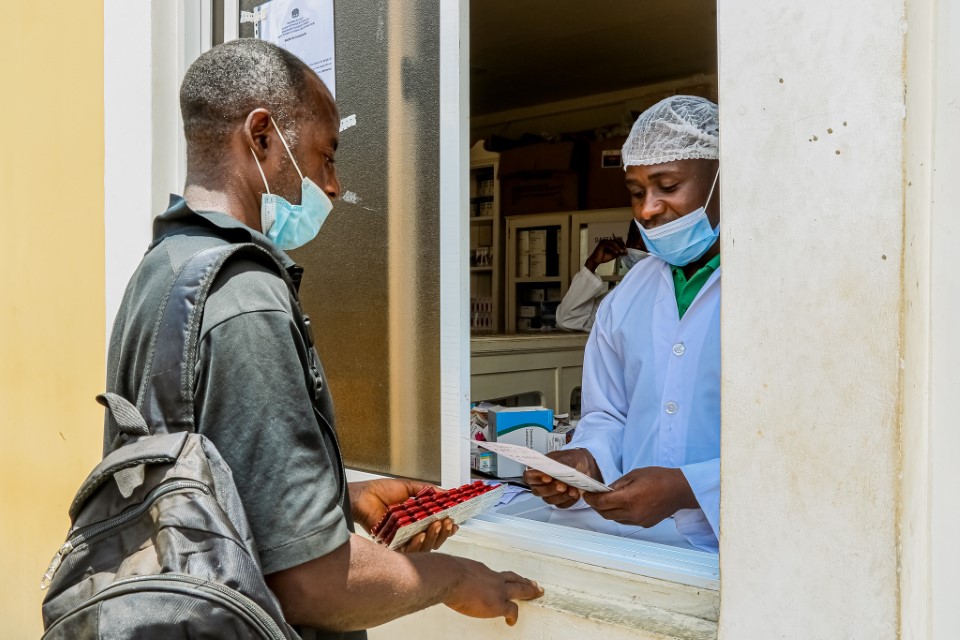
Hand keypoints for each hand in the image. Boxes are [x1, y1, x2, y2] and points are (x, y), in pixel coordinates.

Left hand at [348, 479, 457, 551]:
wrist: (362, 496)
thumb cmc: (380, 492)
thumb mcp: (408, 487)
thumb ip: (427, 492)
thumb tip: (446, 494)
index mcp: (416, 520)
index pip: (436, 528)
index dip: (447, 528)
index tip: (455, 522)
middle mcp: (411, 533)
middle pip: (433, 540)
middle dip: (444, 533)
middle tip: (448, 522)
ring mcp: (402, 541)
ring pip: (424, 548)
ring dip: (433, 538)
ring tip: (437, 525)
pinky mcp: (392, 547)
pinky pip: (408, 553)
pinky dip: (416, 545)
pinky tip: (420, 536)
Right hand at [444, 558, 543, 625]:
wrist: (450, 577)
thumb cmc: (446, 573)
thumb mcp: (452, 568)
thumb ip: (454, 573)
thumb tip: (444, 575)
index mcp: (482, 570)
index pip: (497, 575)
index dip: (505, 578)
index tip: (509, 579)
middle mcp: (493, 577)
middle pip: (514, 579)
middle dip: (525, 582)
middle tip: (535, 584)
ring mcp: (497, 590)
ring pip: (520, 589)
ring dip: (530, 591)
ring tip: (537, 593)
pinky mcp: (497, 603)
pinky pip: (511, 609)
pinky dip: (513, 615)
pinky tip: (512, 621)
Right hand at [522, 449, 601, 508]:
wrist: (585, 466)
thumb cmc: (572, 459)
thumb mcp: (567, 457)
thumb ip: (559, 463)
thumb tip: (554, 468)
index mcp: (538, 469)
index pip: (529, 476)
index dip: (536, 478)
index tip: (548, 477)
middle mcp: (541, 482)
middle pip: (537, 491)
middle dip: (550, 489)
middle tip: (562, 485)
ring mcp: (549, 493)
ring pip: (549, 500)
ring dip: (561, 496)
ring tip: (572, 490)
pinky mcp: (559, 500)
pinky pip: (560, 505)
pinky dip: (568, 500)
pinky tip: (575, 493)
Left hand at [582, 467, 697, 526]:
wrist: (680, 490)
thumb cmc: (659, 478)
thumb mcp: (634, 474)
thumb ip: (618, 484)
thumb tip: (605, 490)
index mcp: (628, 499)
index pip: (601, 503)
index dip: (591, 499)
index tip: (587, 494)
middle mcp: (632, 513)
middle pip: (605, 514)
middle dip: (596, 506)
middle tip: (593, 497)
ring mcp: (638, 520)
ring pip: (614, 519)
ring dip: (607, 511)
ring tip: (606, 501)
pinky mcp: (645, 524)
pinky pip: (625, 521)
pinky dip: (619, 515)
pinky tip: (621, 506)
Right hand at [584, 238, 626, 272]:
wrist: (596, 261)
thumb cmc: (604, 257)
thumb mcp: (614, 255)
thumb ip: (620, 253)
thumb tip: (626, 252)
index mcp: (609, 242)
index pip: (617, 240)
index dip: (622, 244)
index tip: (625, 249)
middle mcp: (607, 240)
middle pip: (616, 240)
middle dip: (621, 245)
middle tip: (624, 250)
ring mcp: (604, 242)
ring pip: (613, 243)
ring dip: (618, 247)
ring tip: (621, 252)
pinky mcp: (601, 244)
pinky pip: (609, 245)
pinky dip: (613, 249)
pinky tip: (616, 252)